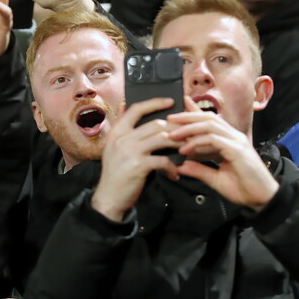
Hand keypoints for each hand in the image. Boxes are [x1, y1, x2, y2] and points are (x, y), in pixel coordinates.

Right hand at [91, 99, 182, 221]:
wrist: (109, 197)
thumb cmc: (115, 172)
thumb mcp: (113, 146)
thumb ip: (121, 127)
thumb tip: (125, 104)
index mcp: (117, 132)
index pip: (136, 109)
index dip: (154, 102)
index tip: (171, 101)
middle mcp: (121, 139)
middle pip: (155, 124)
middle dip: (176, 128)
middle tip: (188, 133)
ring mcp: (129, 152)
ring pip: (162, 138)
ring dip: (178, 144)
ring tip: (186, 150)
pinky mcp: (138, 166)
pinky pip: (163, 160)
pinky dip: (172, 167)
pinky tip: (174, 173)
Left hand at [167, 97, 278, 209]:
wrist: (262, 199)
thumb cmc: (243, 188)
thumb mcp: (215, 179)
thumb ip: (199, 170)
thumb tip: (180, 166)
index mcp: (229, 140)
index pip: (209, 121)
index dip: (192, 115)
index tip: (173, 116)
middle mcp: (234, 137)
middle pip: (208, 118)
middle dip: (187, 117)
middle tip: (168, 120)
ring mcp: (237, 142)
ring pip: (210, 125)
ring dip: (189, 128)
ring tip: (172, 135)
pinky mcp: (237, 150)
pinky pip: (214, 140)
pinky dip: (197, 142)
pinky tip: (185, 149)